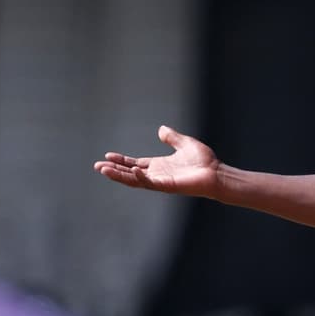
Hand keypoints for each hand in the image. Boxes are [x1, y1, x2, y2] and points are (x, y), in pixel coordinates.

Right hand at [94, 126, 219, 194]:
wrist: (217, 174)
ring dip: (119, 176)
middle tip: (98, 166)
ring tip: (103, 170)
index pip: (135, 164)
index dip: (121, 161)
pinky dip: (140, 178)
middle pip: (130, 173)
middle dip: (114, 170)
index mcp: (159, 166)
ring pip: (135, 180)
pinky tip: (132, 171)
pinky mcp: (168, 186)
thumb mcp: (185, 144)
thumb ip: (172, 137)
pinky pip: (150, 183)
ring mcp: (162, 181)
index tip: (107, 156)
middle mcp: (158, 175)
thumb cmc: (204, 162)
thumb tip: (161, 129)